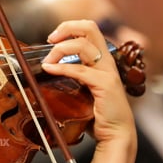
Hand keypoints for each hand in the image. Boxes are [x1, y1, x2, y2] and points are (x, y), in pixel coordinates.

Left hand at [42, 20, 136, 162]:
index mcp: (102, 60)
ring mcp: (106, 71)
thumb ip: (72, 78)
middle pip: (90, 28)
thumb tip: (46, 69)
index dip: (69, 28)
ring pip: (82, 45)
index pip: (89, 30)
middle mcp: (106, 61)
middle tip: (50, 39)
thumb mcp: (82, 90)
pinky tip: (48, 69)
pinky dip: (60, 68)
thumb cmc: (97, 115)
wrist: (115, 134)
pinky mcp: (104, 84)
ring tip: (47, 62)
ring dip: (59, 50)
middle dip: (66, 28)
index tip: (52, 39)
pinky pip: (79, 70)